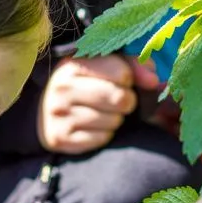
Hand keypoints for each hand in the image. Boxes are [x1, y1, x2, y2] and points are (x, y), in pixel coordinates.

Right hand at [38, 55, 159, 153]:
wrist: (47, 112)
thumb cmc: (86, 85)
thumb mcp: (105, 67)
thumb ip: (133, 66)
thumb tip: (154, 81)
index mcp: (74, 64)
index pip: (122, 72)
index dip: (129, 79)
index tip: (122, 81)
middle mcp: (62, 87)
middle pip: (120, 98)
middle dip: (126, 102)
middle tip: (117, 101)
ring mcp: (58, 114)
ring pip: (113, 121)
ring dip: (116, 119)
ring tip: (102, 113)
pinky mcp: (59, 137)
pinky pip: (102, 138)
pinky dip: (105, 134)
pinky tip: (93, 127)